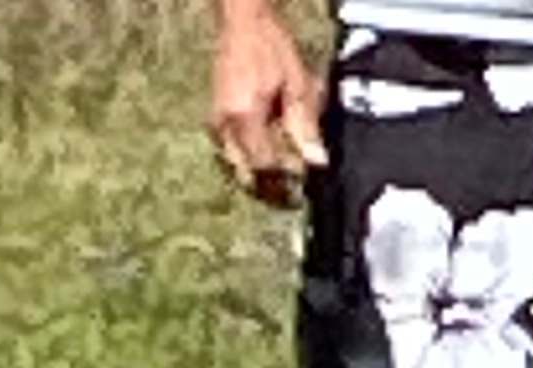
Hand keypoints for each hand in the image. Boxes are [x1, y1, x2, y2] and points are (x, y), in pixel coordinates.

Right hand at [211, 0, 327, 204]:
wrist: (242, 19)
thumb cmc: (271, 46)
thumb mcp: (297, 84)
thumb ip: (305, 125)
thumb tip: (317, 162)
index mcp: (244, 117)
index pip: (264, 166)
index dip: (285, 178)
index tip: (303, 177)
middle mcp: (225, 123)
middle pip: (246, 172)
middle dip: (269, 183)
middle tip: (292, 182)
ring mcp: (216, 119)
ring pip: (235, 163)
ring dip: (257, 169)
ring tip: (281, 166)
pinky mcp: (215, 113)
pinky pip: (229, 147)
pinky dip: (247, 154)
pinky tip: (265, 146)